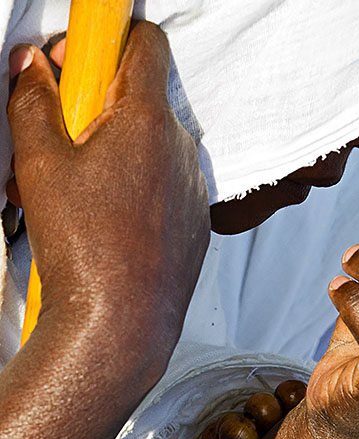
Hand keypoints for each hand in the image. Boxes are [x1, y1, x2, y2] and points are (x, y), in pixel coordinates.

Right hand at [0, 23, 208, 438]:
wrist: (117, 341)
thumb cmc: (75, 267)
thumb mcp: (37, 180)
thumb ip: (30, 115)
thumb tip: (30, 64)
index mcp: (143, 140)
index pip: (146, 54)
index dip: (122, 40)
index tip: (100, 44)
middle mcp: (181, 167)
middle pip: (157, 101)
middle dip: (117, 98)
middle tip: (75, 113)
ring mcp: (192, 205)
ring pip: (165, 152)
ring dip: (127, 148)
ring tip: (88, 177)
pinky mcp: (190, 240)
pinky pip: (170, 196)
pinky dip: (142, 191)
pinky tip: (113, 221)